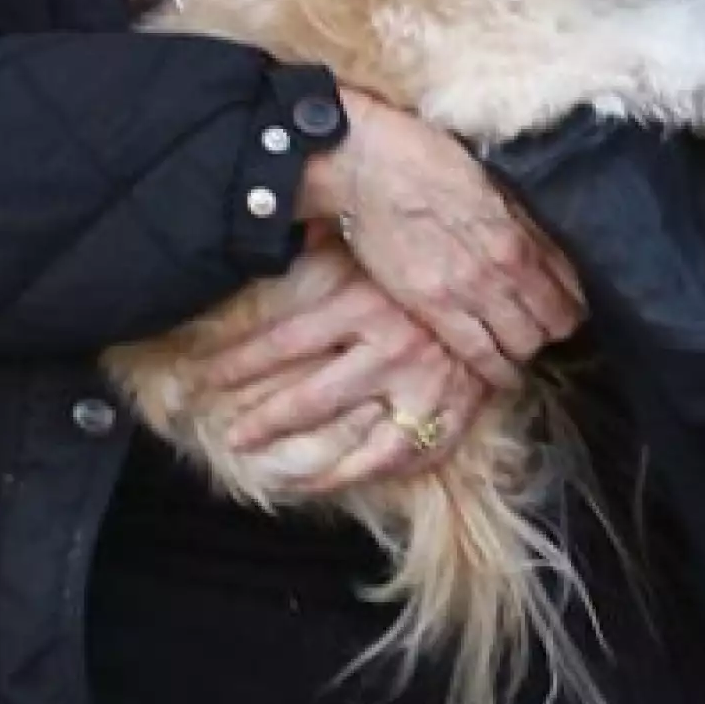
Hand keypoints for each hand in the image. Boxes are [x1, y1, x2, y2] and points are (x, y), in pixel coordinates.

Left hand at [198, 246, 497, 492]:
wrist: (502, 235)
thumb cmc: (422, 224)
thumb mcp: (361, 236)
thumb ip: (314, 247)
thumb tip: (255, 239)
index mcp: (361, 300)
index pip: (279, 343)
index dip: (235, 364)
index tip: (202, 380)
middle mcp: (390, 344)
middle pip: (305, 398)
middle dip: (260, 421)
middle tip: (226, 436)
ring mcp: (426, 378)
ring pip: (354, 437)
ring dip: (304, 459)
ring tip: (269, 471)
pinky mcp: (459, 400)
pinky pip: (412, 452)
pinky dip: (372, 472)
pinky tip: (334, 479)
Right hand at [298, 90, 585, 388]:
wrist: (364, 165)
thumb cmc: (424, 159)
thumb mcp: (489, 183)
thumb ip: (520, 225)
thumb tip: (548, 257)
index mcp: (517, 234)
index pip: (567, 290)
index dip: (573, 304)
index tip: (569, 308)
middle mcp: (500, 270)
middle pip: (551, 325)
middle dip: (553, 329)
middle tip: (545, 328)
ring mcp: (465, 293)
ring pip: (520, 346)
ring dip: (526, 350)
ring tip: (520, 348)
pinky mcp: (431, 310)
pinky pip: (478, 355)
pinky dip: (496, 369)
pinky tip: (501, 372)